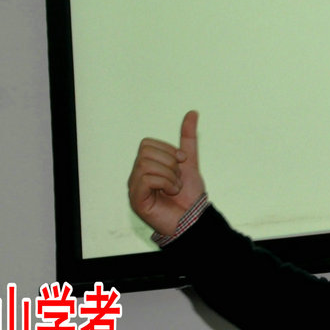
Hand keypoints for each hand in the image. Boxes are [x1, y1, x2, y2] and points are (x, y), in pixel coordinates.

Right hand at [128, 110, 205, 237]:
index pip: (147, 143)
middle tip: (177, 177)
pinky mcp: (136, 200)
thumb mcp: (190, 161)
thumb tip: (192, 112)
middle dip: (169, 162)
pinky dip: (165, 183)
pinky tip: (171, 193)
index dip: (167, 149)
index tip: (182, 161)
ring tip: (175, 187)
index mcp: (146, 165)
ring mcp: (134, 188)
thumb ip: (188, 137)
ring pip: (146, 165)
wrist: (194, 218)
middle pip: (145, 152)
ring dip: (169, 174)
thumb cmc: (189, 194)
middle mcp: (136, 175)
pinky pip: (146, 179)